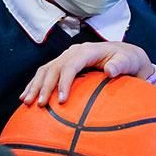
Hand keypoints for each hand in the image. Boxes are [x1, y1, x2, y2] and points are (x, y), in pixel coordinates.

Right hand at [20, 42, 155, 106]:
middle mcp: (73, 52)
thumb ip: (120, 65)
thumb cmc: (128, 60)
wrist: (126, 55)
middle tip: (40, 104)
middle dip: (45, 86)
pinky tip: (26, 97)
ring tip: (27, 102)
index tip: (62, 101)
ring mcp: (66, 57)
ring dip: (35, 85)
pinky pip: (45, 73)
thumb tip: (110, 71)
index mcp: (87, 51)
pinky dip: (34, 84)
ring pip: (45, 70)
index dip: (64, 82)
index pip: (71, 65)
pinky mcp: (63, 64)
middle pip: (54, 68)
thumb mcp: (129, 61)